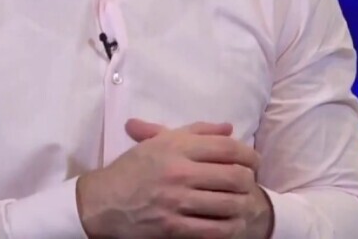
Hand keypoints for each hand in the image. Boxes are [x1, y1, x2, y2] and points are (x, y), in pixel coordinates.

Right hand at [76, 118, 273, 238]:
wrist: (103, 202)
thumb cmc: (133, 169)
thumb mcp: (160, 142)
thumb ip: (196, 132)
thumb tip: (229, 128)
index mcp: (175, 147)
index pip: (226, 147)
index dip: (249, 154)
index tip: (254, 162)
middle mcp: (178, 172)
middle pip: (233, 176)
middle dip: (249, 181)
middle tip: (249, 184)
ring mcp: (175, 201)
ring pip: (228, 204)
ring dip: (242, 205)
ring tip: (243, 204)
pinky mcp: (172, 227)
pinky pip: (213, 230)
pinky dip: (229, 228)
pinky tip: (232, 224)